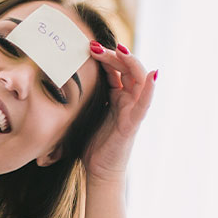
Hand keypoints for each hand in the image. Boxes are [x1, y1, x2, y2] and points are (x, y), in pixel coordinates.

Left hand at [83, 42, 154, 184]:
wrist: (98, 171)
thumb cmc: (92, 144)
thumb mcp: (87, 113)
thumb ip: (85, 96)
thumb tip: (65, 77)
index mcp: (117, 97)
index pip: (115, 69)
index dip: (105, 55)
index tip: (88, 45)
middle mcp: (128, 100)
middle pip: (126, 68)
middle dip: (113, 54)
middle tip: (94, 46)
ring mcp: (133, 110)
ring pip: (138, 78)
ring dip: (129, 62)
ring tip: (118, 50)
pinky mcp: (133, 123)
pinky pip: (144, 104)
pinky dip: (150, 88)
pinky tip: (152, 75)